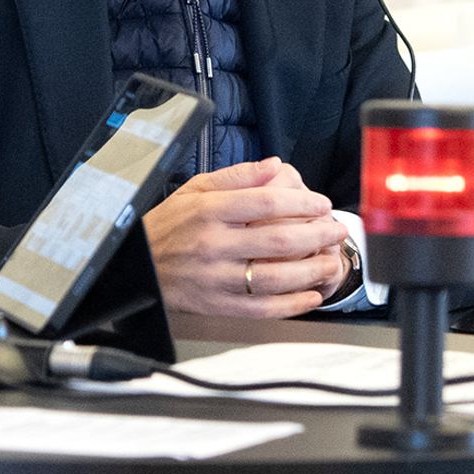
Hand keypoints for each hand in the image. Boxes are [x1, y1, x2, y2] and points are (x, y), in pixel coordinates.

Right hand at [142, 157, 348, 317]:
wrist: (138, 265)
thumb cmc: (169, 224)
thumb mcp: (195, 189)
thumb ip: (237, 176)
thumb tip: (274, 165)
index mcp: (209, 211)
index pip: (265, 203)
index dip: (300, 203)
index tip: (320, 204)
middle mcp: (214, 245)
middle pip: (277, 241)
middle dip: (316, 235)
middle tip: (335, 230)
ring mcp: (217, 278)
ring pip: (275, 278)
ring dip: (311, 272)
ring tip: (331, 262)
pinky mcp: (218, 304)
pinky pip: (262, 308)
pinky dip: (292, 304)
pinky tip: (310, 295)